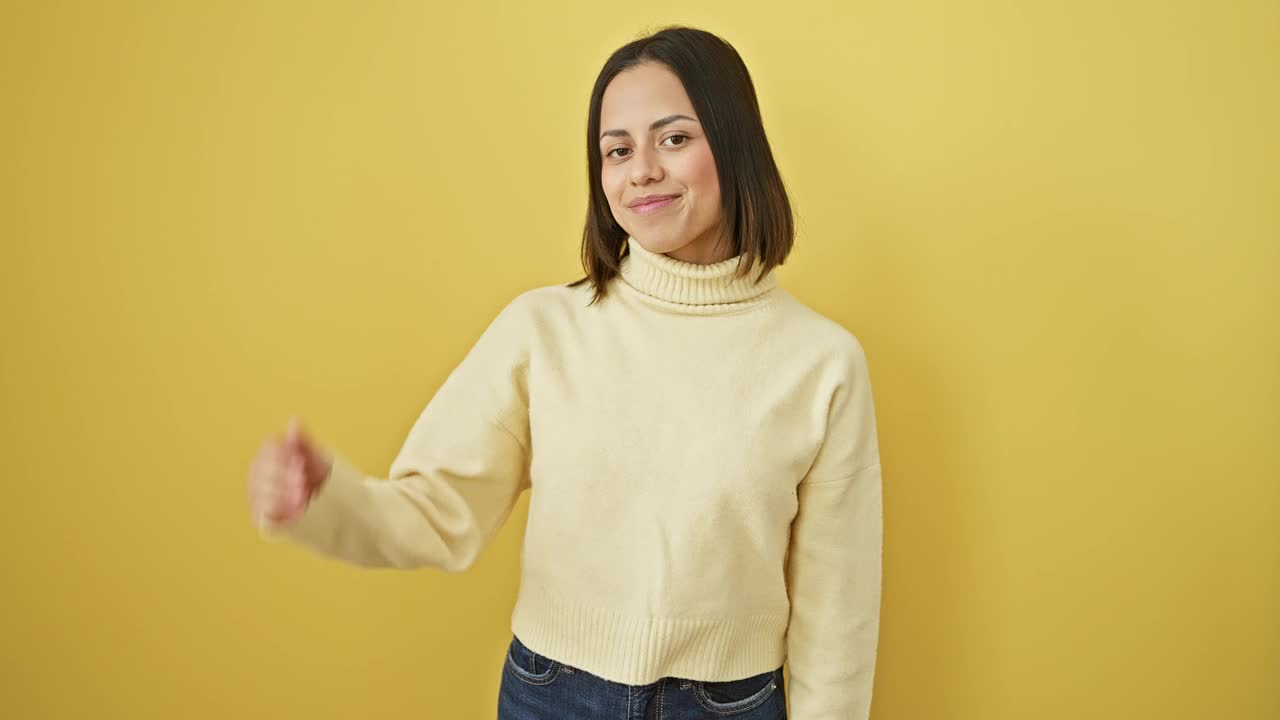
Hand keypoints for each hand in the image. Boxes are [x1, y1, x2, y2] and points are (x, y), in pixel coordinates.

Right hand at [248, 415, 332, 530]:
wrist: (325, 504)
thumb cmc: (318, 475)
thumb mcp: (316, 457)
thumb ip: (303, 440)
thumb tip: (294, 421)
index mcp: (271, 452)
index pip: (269, 449)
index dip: (284, 456)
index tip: (302, 464)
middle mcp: (258, 470)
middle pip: (263, 469)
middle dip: (284, 476)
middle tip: (303, 482)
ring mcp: (256, 491)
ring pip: (261, 490)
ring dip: (283, 493)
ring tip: (303, 497)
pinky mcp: (259, 511)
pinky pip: (261, 510)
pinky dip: (279, 509)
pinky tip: (295, 509)